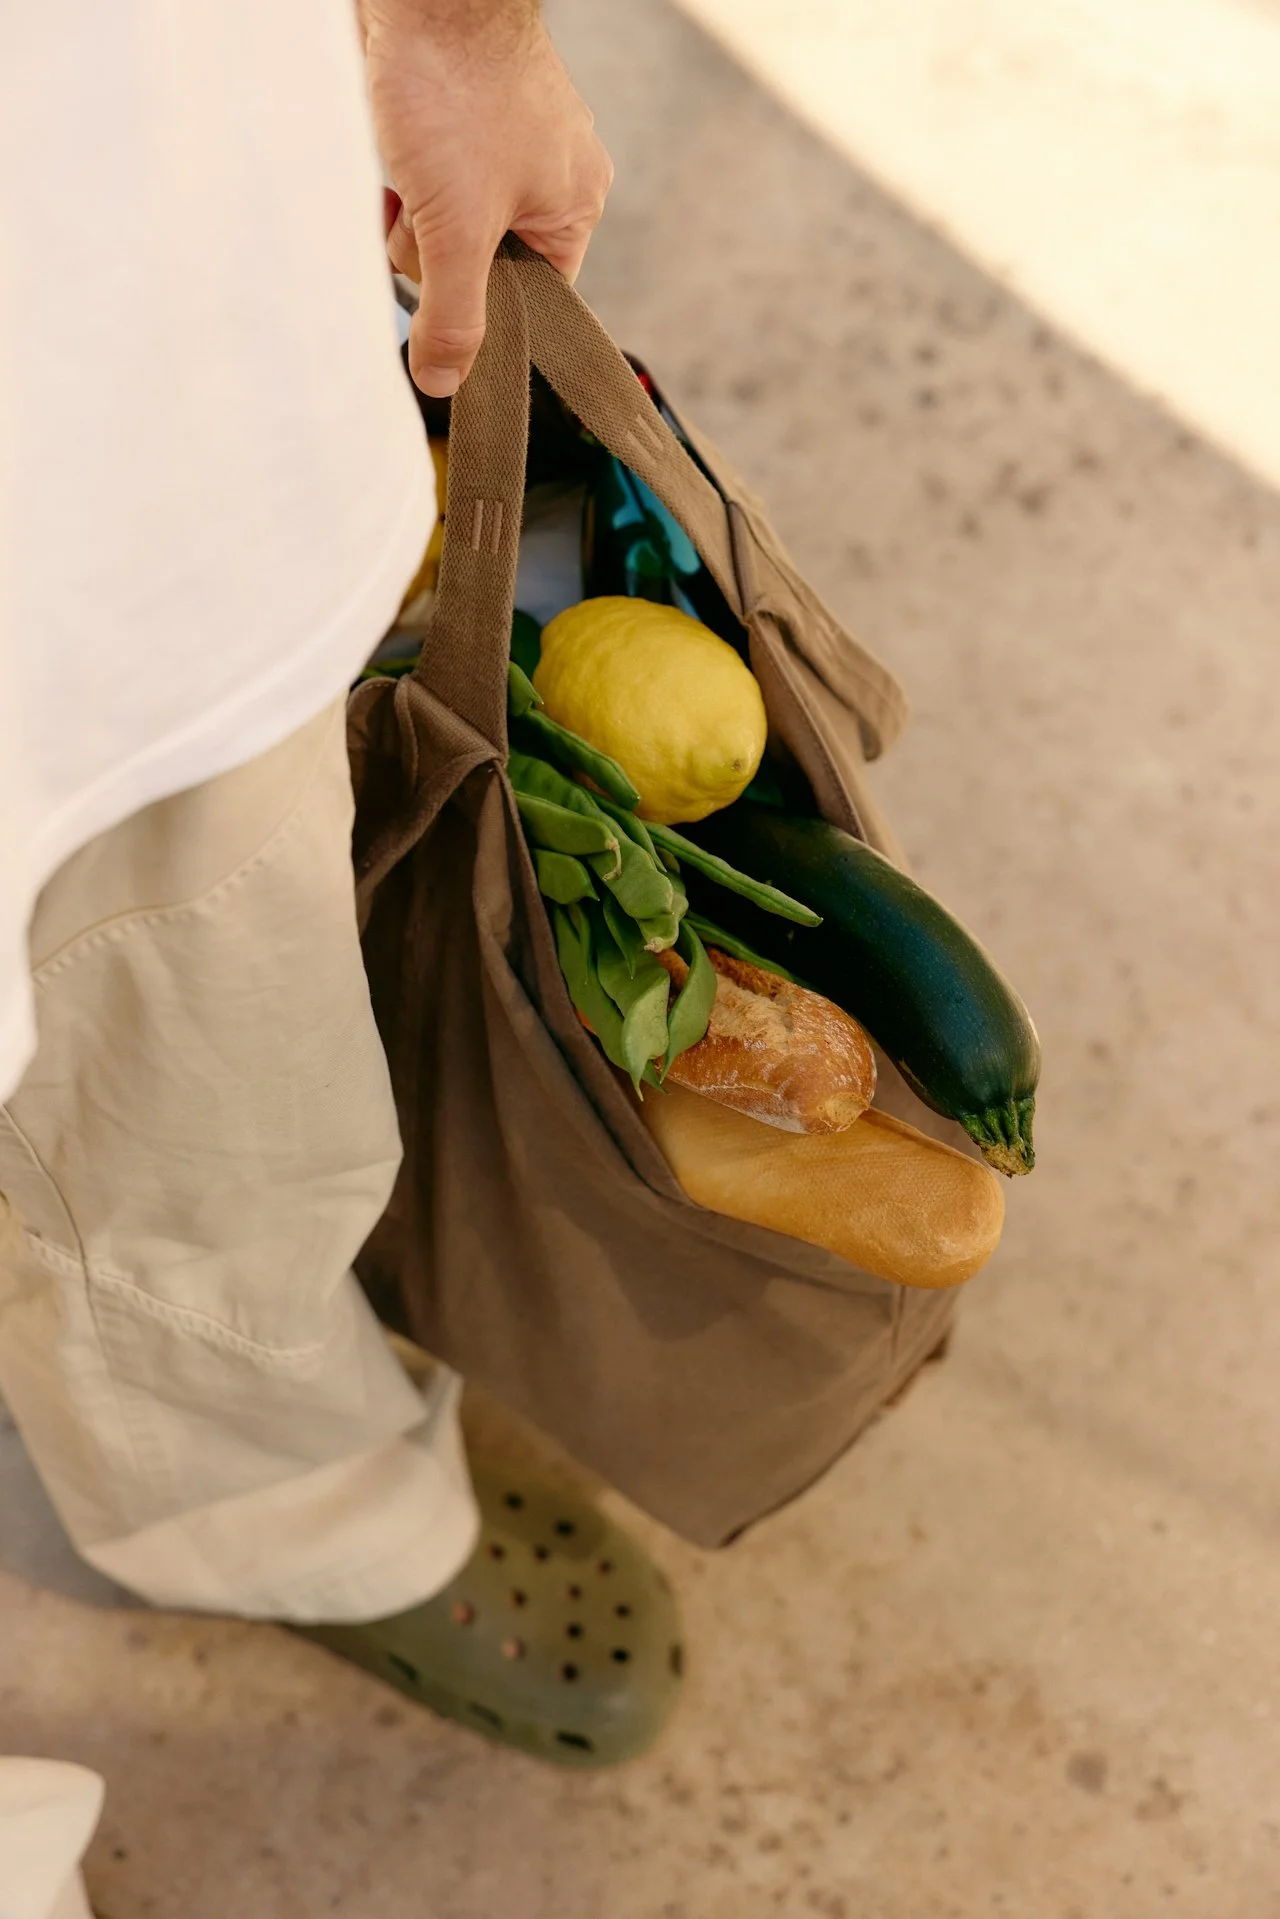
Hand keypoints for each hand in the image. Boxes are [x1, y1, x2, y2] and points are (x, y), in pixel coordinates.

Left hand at [362, 1, 612, 396]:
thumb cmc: (458, 85)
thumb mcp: (457, 229)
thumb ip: (454, 317)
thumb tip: (444, 382)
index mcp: (571, 206)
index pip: (531, 300)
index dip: (484, 310)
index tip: (447, 302)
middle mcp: (541, 176)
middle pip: (475, 264)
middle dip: (432, 251)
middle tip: (422, 212)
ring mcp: (494, 142)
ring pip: (439, 221)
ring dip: (406, 212)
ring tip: (403, 168)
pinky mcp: (449, 115)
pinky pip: (418, 177)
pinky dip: (394, 175)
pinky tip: (386, 153)